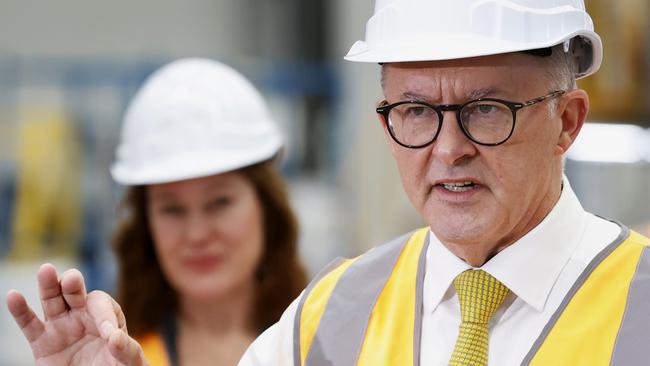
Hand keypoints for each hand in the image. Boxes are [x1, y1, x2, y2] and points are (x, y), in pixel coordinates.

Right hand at [6, 263, 147, 364]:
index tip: (110, 336)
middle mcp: (82, 316)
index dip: (105, 317)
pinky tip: (13, 295)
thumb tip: (115, 338)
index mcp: (107, 318)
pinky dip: (20, 310)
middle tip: (72, 279)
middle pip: (75, 292)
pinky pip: (29, 324)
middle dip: (73, 283)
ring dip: (48, 285)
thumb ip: (127, 350)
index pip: (103, 306)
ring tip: (46, 270)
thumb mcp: (130, 362)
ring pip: (52, 301)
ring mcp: (61, 327)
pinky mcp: (42, 343)